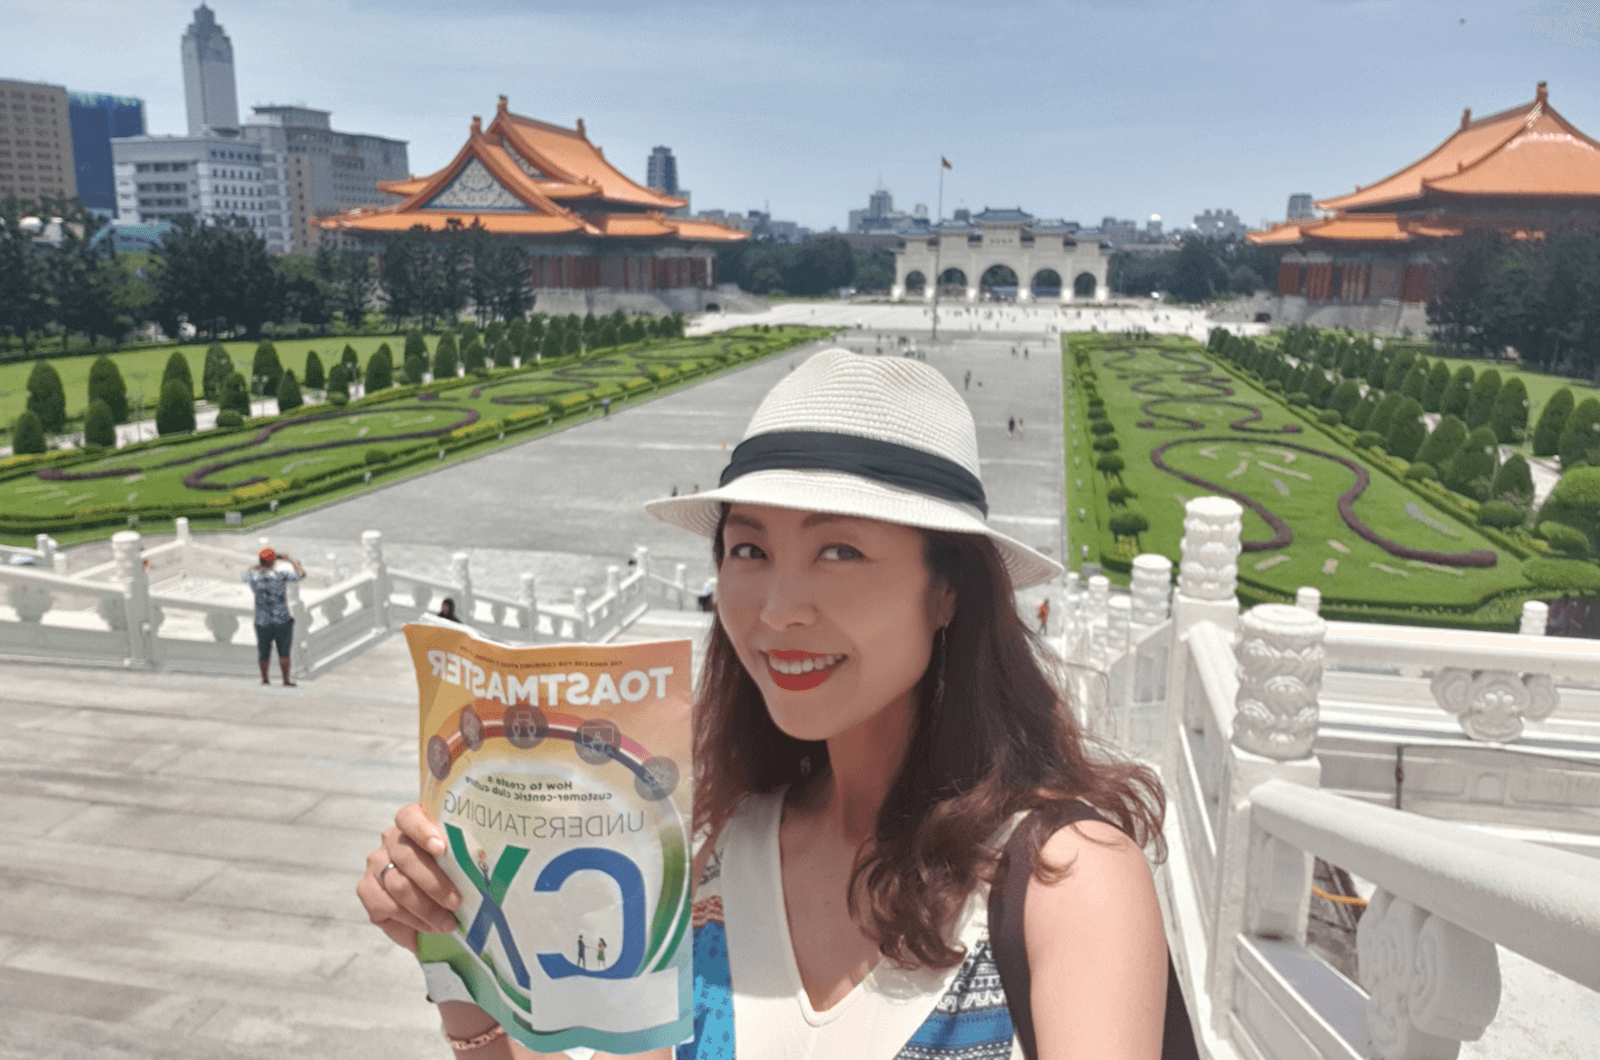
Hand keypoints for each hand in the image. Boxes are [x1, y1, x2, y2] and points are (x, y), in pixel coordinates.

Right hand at [358, 803, 462, 952]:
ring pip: (398, 885)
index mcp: (415, 822)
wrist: (439, 903)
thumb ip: (463, 858)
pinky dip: (412, 921)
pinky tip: (430, 927)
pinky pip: (385, 906)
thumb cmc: (457, 874)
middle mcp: (392, 839)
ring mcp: (377, 863)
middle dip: (434, 884)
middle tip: (456, 902)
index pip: (409, 817)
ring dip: (426, 909)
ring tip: (448, 923)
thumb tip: (480, 869)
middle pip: (407, 857)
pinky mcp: (367, 890)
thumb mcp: (462, 862)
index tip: (441, 849)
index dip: (422, 831)